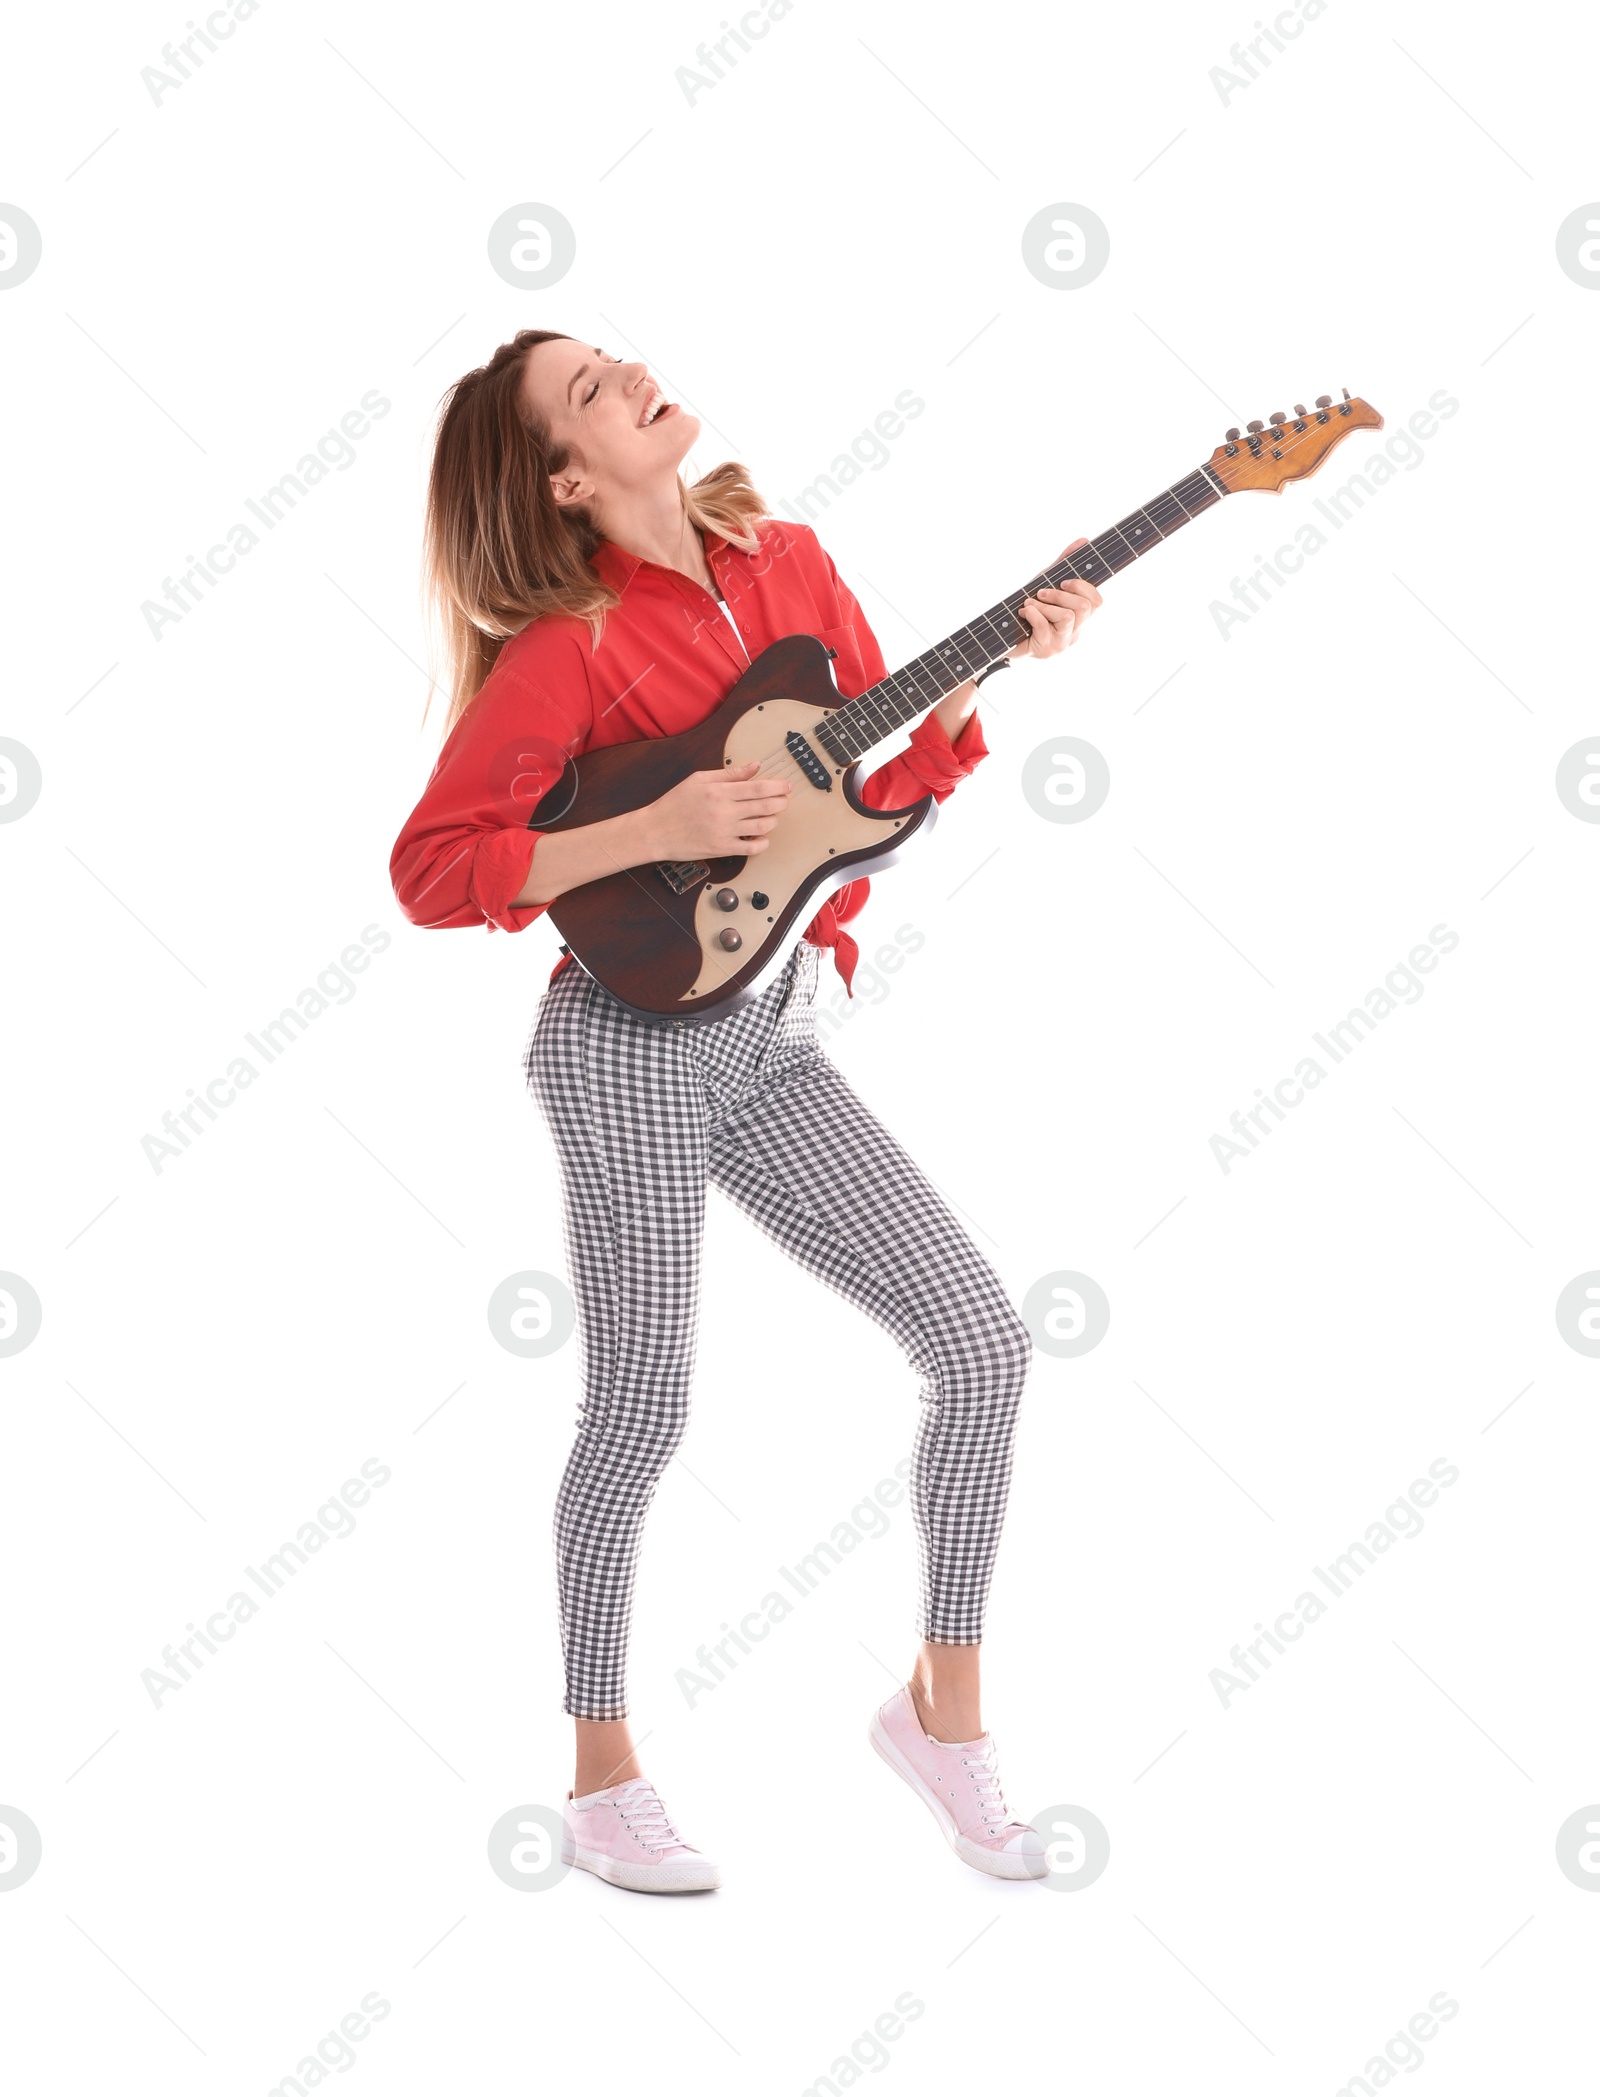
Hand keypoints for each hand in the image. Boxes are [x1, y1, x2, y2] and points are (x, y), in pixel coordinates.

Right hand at [640, 760, 791, 861]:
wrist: (655, 831)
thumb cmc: (675, 803)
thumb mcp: (699, 780)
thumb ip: (729, 773)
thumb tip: (755, 766)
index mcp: (719, 792)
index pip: (758, 787)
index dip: (778, 786)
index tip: (787, 786)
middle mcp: (724, 811)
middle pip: (765, 806)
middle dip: (781, 802)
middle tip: (785, 800)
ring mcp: (724, 832)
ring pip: (762, 827)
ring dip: (773, 821)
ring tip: (772, 816)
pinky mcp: (722, 849)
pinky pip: (751, 848)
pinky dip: (762, 843)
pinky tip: (762, 837)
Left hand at [1009, 538, 1102, 659]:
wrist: (1002, 637)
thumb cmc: (1028, 610)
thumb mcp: (1046, 583)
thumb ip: (1064, 564)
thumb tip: (1083, 540)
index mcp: (1079, 618)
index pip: (1097, 602)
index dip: (1083, 587)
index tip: (1063, 582)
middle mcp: (1075, 632)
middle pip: (1085, 607)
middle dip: (1060, 594)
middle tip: (1041, 592)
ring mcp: (1062, 644)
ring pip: (1067, 617)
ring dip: (1044, 605)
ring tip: (1029, 604)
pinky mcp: (1046, 651)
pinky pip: (1044, 627)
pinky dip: (1032, 614)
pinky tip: (1024, 613)